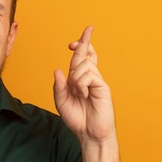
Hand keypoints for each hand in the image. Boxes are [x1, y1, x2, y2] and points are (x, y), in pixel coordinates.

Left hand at [53, 26, 115, 143]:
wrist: (90, 133)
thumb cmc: (77, 119)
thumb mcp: (61, 102)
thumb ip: (59, 86)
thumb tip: (58, 70)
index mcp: (79, 80)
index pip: (81, 59)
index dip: (80, 47)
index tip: (72, 43)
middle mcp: (89, 78)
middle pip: (85, 55)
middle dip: (85, 41)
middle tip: (89, 28)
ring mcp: (97, 81)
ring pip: (83, 66)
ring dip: (76, 79)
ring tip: (78, 94)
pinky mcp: (103, 87)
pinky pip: (89, 76)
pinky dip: (81, 84)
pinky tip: (84, 95)